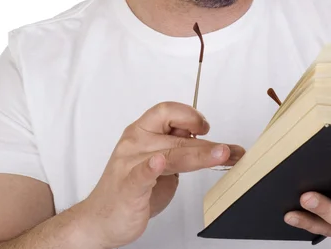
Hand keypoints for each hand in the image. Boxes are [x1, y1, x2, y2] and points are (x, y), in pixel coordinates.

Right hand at [75, 101, 244, 248]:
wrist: (99, 220)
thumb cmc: (132, 189)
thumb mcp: (161, 164)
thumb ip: (180, 150)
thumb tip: (213, 143)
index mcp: (142, 131)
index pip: (168, 111)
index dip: (190, 115)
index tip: (207, 128)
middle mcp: (135, 142)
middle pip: (177, 136)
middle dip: (209, 144)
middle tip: (230, 150)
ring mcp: (130, 163)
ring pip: (171, 154)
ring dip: (200, 154)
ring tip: (221, 154)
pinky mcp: (128, 186)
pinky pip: (141, 173)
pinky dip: (151, 167)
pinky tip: (158, 163)